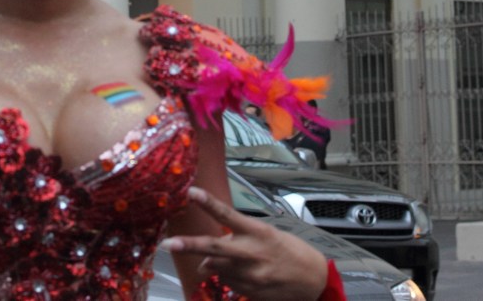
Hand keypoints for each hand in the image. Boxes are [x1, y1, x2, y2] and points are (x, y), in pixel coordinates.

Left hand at [161, 186, 328, 300]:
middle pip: (214, 248)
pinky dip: (229, 277)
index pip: (228, 215)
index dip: (208, 203)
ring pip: (217, 268)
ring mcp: (250, 276)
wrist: (314, 280)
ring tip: (237, 260)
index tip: (191, 192)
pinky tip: (248, 274)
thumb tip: (210, 257)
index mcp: (258, 232)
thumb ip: (239, 239)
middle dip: (189, 245)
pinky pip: (228, 283)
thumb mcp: (269, 235)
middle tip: (168, 243)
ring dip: (216, 264)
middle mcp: (252, 254)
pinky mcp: (249, 292)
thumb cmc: (291, 252)